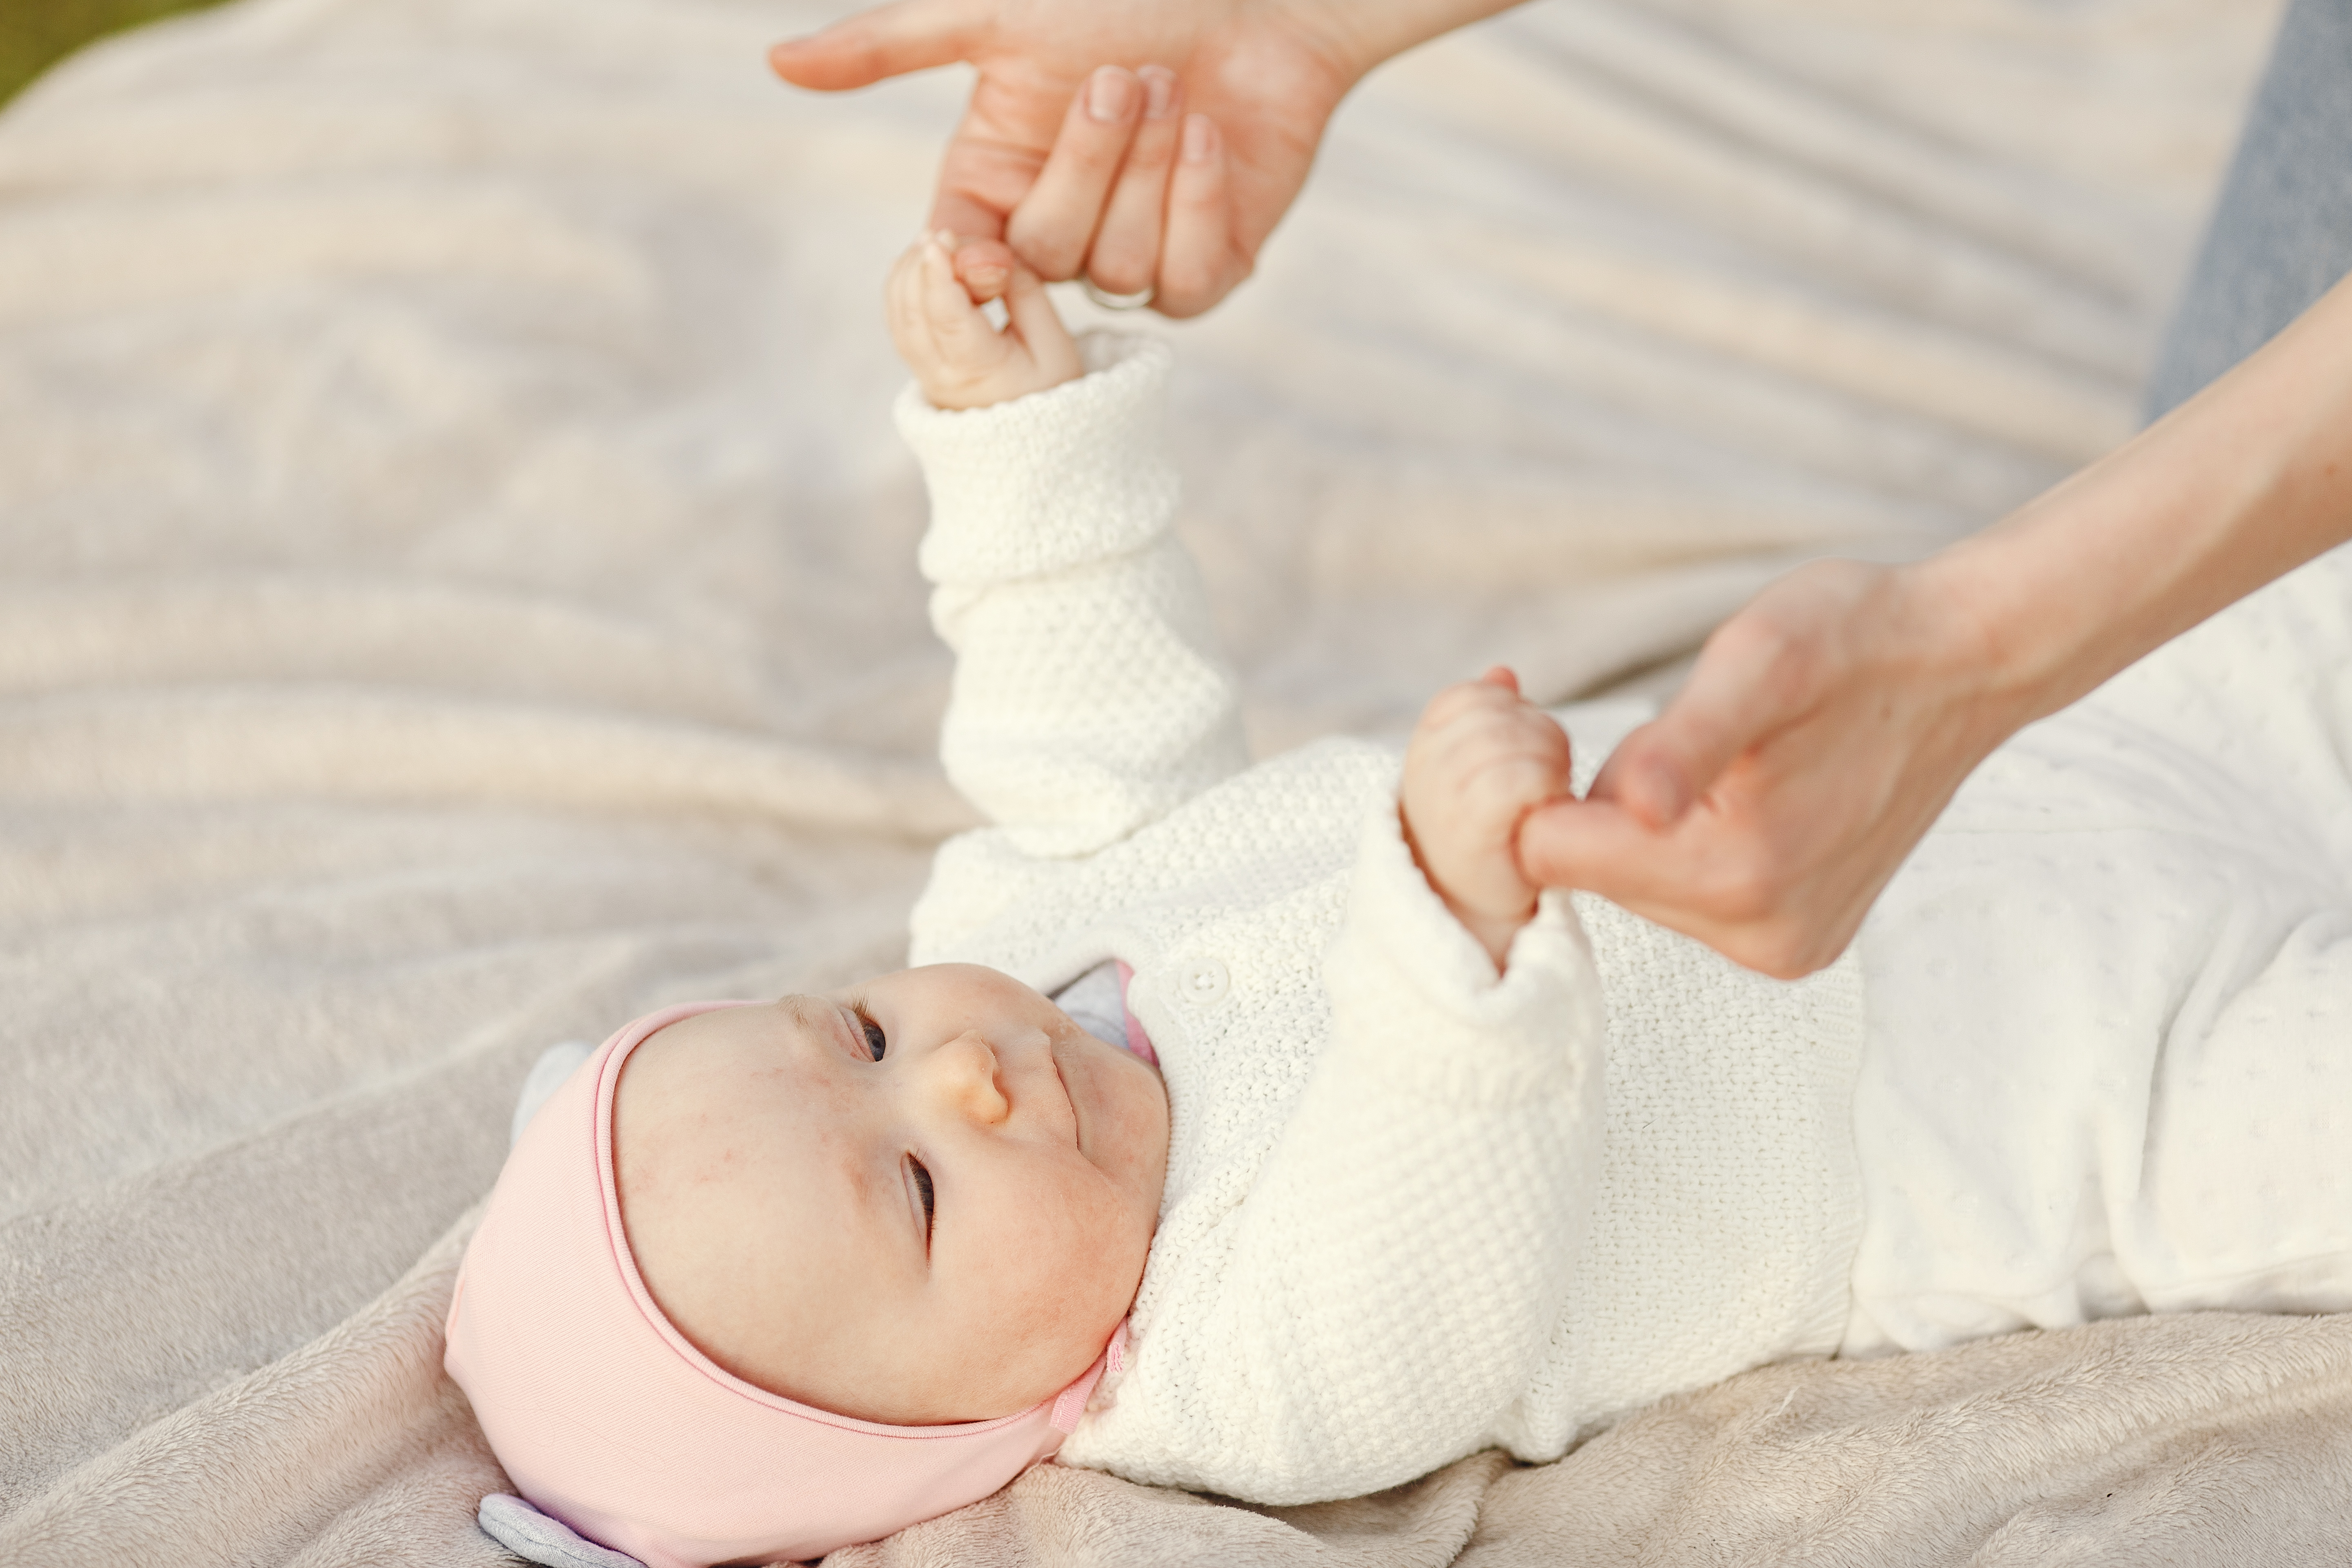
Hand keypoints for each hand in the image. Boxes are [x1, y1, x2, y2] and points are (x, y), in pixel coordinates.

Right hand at [772, 0, 1385, 316]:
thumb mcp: (995, 15)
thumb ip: (890, 46)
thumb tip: (779, 63)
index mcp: (995, 177)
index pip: (955, 261)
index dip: (968, 268)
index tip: (984, 251)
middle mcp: (1056, 226)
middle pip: (1044, 262)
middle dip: (1087, 164)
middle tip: (1120, 76)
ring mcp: (1132, 254)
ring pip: (1116, 272)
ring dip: (1148, 171)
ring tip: (1172, 91)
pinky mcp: (1206, 269)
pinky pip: (1184, 285)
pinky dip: (1197, 205)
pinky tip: (1209, 138)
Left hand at [886, 231, 1082, 409]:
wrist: (1029, 440)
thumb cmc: (1048, 389)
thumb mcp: (1053, 342)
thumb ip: (1023, 291)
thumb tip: (987, 253)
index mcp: (980, 372)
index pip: (949, 320)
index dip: (940, 276)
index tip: (942, 239)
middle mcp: (941, 376)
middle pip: (913, 314)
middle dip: (920, 266)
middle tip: (940, 235)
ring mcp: (924, 373)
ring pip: (898, 316)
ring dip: (908, 273)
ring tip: (932, 245)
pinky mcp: (918, 365)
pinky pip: (898, 321)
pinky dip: (903, 287)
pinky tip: (921, 265)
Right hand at [1401, 667, 1575, 969]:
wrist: (1471, 915)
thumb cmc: (1484, 837)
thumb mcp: (1479, 768)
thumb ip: (1489, 718)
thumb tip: (1502, 673)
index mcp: (1425, 740)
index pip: (1479, 695)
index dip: (1514, 720)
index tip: (1516, 761)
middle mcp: (1424, 762)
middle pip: (1506, 715)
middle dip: (1539, 743)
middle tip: (1538, 787)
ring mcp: (1440, 793)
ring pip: (1519, 742)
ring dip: (1547, 770)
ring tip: (1538, 805)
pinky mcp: (1468, 826)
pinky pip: (1519, 780)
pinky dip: (1541, 794)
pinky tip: (1539, 818)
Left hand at [1514, 560, 2022, 979]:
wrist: (1961, 663)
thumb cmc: (1855, 642)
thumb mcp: (1760, 658)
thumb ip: (1686, 740)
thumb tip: (1633, 805)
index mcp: (1735, 871)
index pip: (1550, 854)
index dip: (1554, 784)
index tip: (1621, 728)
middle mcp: (1760, 933)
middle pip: (1595, 871)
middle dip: (1621, 800)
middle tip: (1700, 738)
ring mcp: (1782, 946)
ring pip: (1638, 882)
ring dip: (1659, 820)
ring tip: (1739, 763)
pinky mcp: (1795, 942)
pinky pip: (1689, 895)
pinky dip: (1696, 841)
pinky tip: (1754, 793)